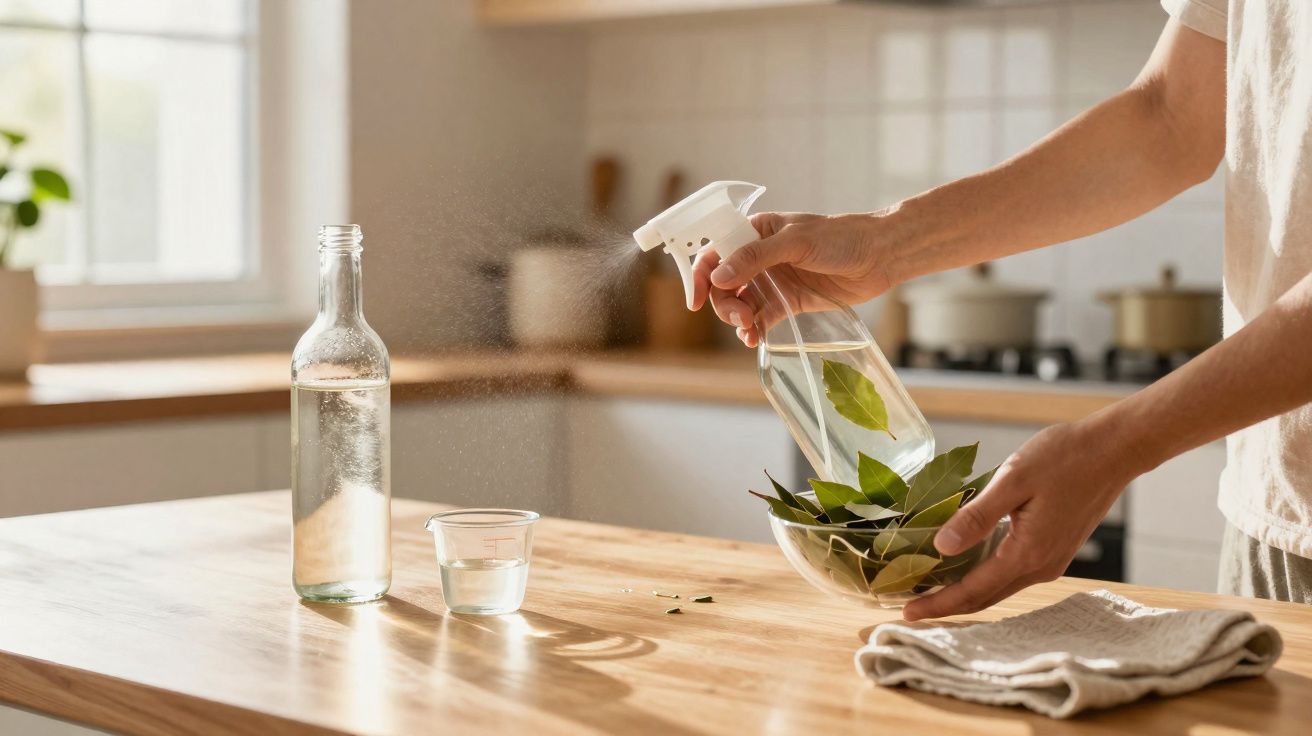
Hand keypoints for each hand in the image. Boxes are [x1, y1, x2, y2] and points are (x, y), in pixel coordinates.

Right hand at [690, 212, 893, 346]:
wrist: (879, 257)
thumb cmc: (840, 238)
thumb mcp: (796, 242)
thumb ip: (756, 258)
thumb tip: (719, 276)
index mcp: (755, 231)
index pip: (715, 251)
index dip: (701, 275)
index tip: (696, 300)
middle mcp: (758, 257)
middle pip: (724, 284)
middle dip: (724, 303)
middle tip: (739, 317)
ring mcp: (773, 281)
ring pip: (739, 303)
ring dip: (737, 318)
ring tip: (749, 329)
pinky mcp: (787, 302)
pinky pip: (761, 318)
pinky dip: (753, 329)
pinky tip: (753, 338)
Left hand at [901, 420, 1138, 620]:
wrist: (1113, 450)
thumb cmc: (1064, 458)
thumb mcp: (1012, 481)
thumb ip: (977, 516)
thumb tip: (941, 547)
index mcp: (1026, 553)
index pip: (972, 591)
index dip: (937, 604)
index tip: (906, 614)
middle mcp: (1040, 566)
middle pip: (984, 597)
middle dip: (945, 604)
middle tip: (908, 608)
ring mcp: (1050, 560)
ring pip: (998, 587)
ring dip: (964, 591)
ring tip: (928, 589)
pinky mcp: (1053, 549)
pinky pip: (1011, 572)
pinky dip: (983, 576)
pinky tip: (963, 564)